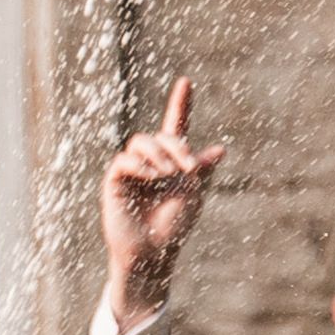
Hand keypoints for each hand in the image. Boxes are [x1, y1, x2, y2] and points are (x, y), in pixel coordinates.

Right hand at [101, 78, 225, 317]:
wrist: (152, 253)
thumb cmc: (174, 227)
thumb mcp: (194, 194)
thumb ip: (202, 170)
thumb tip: (220, 150)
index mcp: (172, 161)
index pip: (175, 126)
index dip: (180, 104)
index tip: (186, 82)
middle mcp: (151, 162)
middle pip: (161, 135)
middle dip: (177, 147)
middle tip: (189, 168)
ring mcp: (132, 171)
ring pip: (141, 142)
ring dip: (158, 153)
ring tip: (166, 174)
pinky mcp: (115, 182)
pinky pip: (124, 160)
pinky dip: (139, 164)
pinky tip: (151, 176)